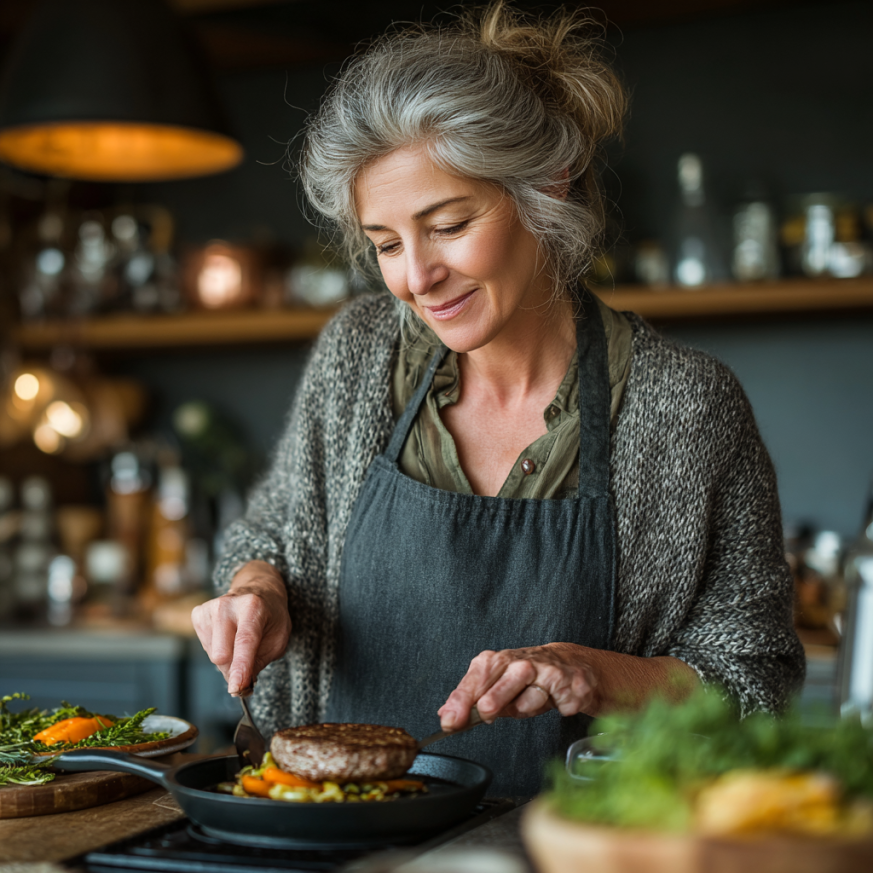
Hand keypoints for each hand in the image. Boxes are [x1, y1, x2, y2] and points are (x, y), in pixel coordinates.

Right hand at [191, 561, 290, 694]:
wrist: (258, 591)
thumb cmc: (271, 617)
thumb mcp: (279, 639)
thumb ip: (260, 662)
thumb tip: (240, 685)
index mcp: (254, 606)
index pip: (245, 641)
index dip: (241, 666)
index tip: (237, 687)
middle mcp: (228, 604)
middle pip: (222, 654)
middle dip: (234, 668)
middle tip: (248, 663)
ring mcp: (210, 607)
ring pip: (213, 655)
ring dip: (228, 658)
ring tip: (239, 641)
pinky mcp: (198, 614)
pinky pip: (205, 648)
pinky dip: (218, 649)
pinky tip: (228, 635)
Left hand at [437, 644, 697, 730]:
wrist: (603, 674)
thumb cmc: (555, 684)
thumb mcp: (517, 695)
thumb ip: (485, 701)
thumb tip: (447, 714)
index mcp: (512, 661)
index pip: (482, 668)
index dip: (463, 691)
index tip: (448, 717)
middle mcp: (532, 659)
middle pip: (500, 665)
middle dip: (481, 690)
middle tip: (468, 714)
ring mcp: (557, 668)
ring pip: (529, 674)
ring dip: (512, 695)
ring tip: (499, 712)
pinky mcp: (580, 683)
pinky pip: (565, 691)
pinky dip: (558, 702)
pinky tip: (559, 708)